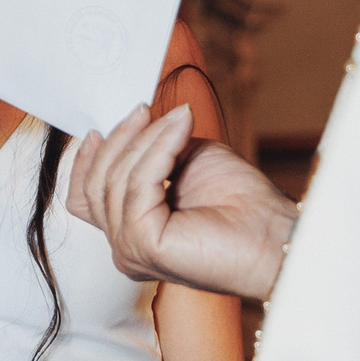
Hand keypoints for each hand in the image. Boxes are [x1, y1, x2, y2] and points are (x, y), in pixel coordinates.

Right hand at [67, 105, 297, 299]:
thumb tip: (136, 119)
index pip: (84, 199)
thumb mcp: (186, 161)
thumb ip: (154, 149)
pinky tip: (180, 131)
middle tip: (143, 110)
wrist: (275, 233)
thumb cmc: (243, 205)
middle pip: (96, 185)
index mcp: (133, 233)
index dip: (85, 162)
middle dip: (119, 140)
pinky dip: (158, 150)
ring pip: (115, 181)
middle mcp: (126, 248)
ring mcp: (131, 250)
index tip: (97, 129)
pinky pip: (138, 185)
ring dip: (144, 141)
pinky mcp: (144, 244)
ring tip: (176, 119)